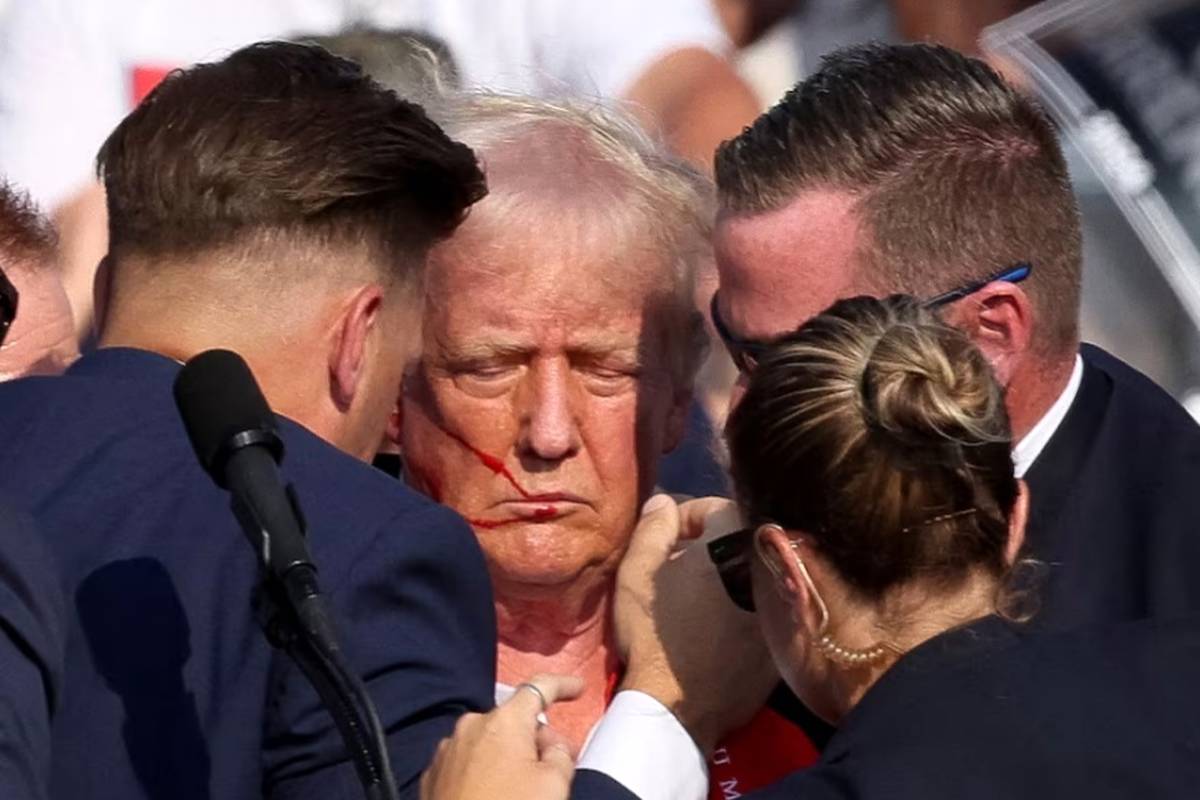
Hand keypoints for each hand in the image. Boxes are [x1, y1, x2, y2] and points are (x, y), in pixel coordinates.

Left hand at [420, 674, 583, 799]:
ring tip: (524, 785)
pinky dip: (486, 769)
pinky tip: (495, 793)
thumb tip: (550, 744)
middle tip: (558, 762)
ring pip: (489, 741)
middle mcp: (471, 726)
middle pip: (514, 719)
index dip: (563, 686)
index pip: (539, 688)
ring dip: (509, 754)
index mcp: (503, 721)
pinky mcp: (432, 776)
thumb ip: (560, 754)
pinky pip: (468, 761)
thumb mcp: (554, 785)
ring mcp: (446, 751)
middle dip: (536, 735)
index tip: (578, 688)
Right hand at [613, 495, 776, 753]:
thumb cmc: (654, 634)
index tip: (664, 542)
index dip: (683, 519)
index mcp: (736, 540)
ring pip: (752, 573)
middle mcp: (769, 566)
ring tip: (696, 600)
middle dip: (708, 548)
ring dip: (727, 577)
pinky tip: (717, 629)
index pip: (714, 507)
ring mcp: (783, 605)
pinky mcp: (786, 639)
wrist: (678, 709)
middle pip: (738, 540)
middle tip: (678, 570)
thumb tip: (665, 502)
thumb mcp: (636, 573)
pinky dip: (743, 609)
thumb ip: (653, 527)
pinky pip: (763, 608)